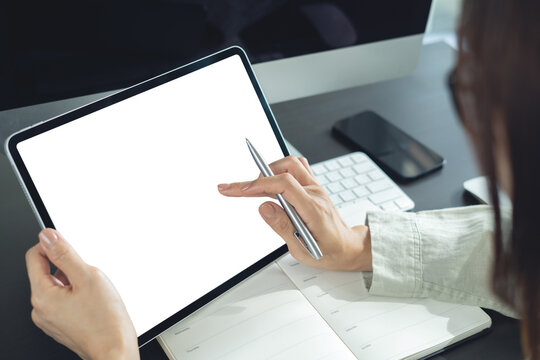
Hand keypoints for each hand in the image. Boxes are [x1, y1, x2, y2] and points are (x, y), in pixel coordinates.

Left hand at [25, 228, 139, 359]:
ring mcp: (49, 319)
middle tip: (89, 276)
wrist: (115, 351)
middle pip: (47, 272)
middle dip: (68, 267)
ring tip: (94, 293)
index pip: (34, 256)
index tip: (68, 246)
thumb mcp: (88, 276)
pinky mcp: (60, 325)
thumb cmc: (106, 320)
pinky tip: (92, 303)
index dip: (52, 245)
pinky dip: (77, 296)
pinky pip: (63, 301)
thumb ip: (65, 254)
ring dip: (74, 282)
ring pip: (57, 287)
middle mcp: (40, 309)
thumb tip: (47, 237)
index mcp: (42, 295)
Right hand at [218, 156, 371, 270]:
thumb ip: (282, 227)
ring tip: (254, 188)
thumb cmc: (329, 251)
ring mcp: (316, 187)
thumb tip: (264, 207)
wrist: (348, 247)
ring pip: (291, 164)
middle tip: (237, 190)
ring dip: (269, 171)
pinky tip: (270, 183)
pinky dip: (280, 170)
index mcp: (313, 208)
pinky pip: (297, 167)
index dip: (259, 184)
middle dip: (257, 177)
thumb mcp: (303, 249)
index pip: (284, 184)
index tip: (240, 190)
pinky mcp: (314, 186)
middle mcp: (315, 193)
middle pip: (285, 169)